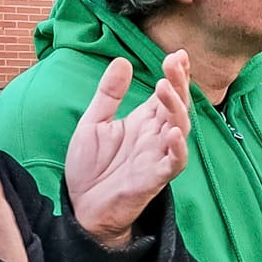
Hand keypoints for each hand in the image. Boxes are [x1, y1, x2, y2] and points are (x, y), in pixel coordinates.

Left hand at [65, 58, 189, 249]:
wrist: (82, 208)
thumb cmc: (89, 168)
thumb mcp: (93, 122)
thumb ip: (108, 94)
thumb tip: (122, 61)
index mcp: (143, 121)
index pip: (167, 93)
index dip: (176, 74)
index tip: (177, 53)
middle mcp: (155, 136)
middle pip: (176, 105)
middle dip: (179, 83)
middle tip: (174, 62)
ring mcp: (157, 156)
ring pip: (180, 128)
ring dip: (176, 107)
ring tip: (165, 88)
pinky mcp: (155, 178)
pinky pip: (174, 162)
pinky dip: (178, 148)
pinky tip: (173, 132)